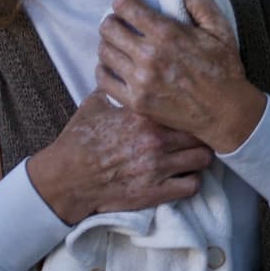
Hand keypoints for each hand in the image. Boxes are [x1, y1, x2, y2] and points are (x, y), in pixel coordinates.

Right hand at [27, 90, 214, 224]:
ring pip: (203, 159)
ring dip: (200, 157)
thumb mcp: (93, 106)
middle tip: (198, 136)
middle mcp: (156, 140)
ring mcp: (158, 168)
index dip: (190, 109)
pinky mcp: (155, 193)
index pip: (183, 107)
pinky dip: (193, 181)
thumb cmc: (78, 142)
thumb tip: (118, 77)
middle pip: (200, 133)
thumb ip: (112, 90)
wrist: (66, 177)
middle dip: (202, 134)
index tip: (191, 111)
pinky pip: (192, 187)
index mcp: (143, 115)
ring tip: (194, 157)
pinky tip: (185, 177)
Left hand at [96, 0, 264, 151]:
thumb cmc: (224, 69)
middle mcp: (149, 56)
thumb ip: (201, 3)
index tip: (128, 5)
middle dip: (113, 21)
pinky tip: (115, 66)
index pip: (125, 6)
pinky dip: (104, 70)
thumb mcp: (221, 30)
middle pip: (108, 28)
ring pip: (104, 52)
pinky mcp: (136, 102)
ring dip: (109, 44)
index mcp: (167, 34)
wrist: (225, 113)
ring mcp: (140, 81)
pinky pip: (103, 80)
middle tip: (121, 24)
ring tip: (119, 45)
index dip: (124, 1)